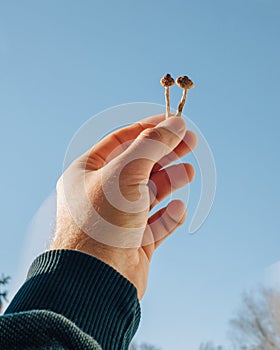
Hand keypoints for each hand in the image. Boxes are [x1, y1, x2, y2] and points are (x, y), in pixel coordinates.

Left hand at [51, 114, 196, 298]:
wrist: (96, 281)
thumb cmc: (102, 222)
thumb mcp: (126, 172)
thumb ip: (152, 145)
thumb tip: (176, 124)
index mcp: (87, 174)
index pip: (121, 141)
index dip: (148, 129)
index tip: (174, 122)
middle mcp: (101, 195)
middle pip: (139, 166)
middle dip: (165, 153)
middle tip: (190, 142)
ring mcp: (118, 219)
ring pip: (149, 194)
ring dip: (169, 182)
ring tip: (188, 172)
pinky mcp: (134, 242)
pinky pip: (155, 224)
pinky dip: (168, 216)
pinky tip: (178, 209)